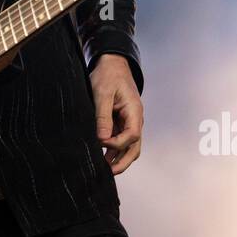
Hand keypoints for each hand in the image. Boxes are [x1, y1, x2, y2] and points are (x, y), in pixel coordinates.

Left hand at [90, 53, 142, 173]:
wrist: (112, 63)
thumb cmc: (108, 75)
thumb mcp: (102, 93)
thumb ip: (103, 116)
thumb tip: (102, 139)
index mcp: (134, 111)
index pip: (132, 136)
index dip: (117, 144)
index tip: (100, 142)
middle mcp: (135, 119)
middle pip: (135, 147)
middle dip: (123, 162)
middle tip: (108, 173)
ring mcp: (130, 121)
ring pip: (129, 146)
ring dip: (118, 158)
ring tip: (104, 169)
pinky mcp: (122, 121)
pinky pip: (121, 139)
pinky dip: (114, 149)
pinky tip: (102, 156)